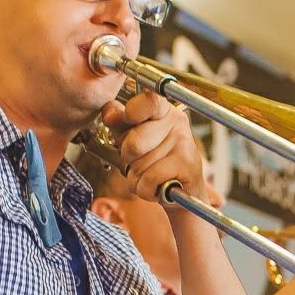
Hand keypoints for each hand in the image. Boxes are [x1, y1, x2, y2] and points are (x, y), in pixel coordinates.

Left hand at [105, 90, 206, 205]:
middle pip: (134, 142)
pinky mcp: (186, 165)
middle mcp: (177, 124)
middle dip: (129, 160)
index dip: (132, 111)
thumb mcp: (135, 140)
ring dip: (137, 179)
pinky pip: (149, 180)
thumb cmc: (158, 164)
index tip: (128, 119)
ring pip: (139, 166)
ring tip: (150, 177)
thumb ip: (120, 125)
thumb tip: (108, 113)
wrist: (184, 193)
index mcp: (163, 111)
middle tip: (140, 162)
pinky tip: (157, 187)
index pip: (148, 101)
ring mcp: (183, 144)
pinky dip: (146, 190)